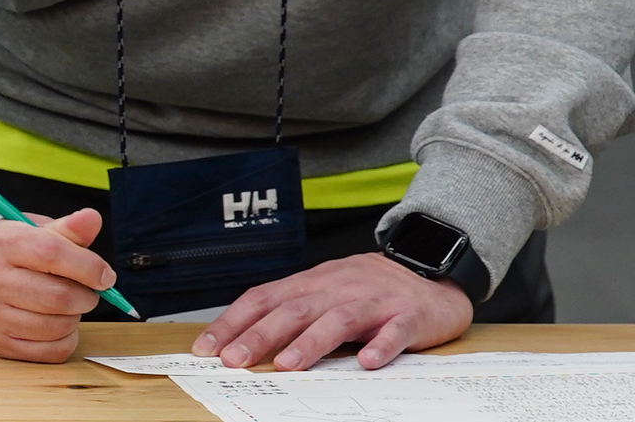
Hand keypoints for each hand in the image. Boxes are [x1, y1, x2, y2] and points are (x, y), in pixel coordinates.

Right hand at [0, 209, 114, 362]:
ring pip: (56, 326)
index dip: (88, 266)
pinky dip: (67, 339)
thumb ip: (67, 228)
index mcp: (2, 243)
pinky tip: (60, 323)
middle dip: (87, 296)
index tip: (106, 275)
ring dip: (76, 317)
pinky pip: (50, 351)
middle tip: (89, 291)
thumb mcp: (34, 229)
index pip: (51, 253)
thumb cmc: (11, 249)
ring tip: (69, 304)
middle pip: (57, 296)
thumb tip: (92, 219)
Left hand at [192, 252, 472, 370]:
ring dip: (311, 342)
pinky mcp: (408, 316)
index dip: (233, 321)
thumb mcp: (323, 291)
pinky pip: (395, 331)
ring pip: (339, 319)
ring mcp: (374, 301)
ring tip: (288, 364)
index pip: (264, 298)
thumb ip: (290, 311)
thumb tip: (240, 339)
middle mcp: (338, 288)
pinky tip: (367, 362)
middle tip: (234, 360)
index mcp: (312, 283)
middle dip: (261, 335)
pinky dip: (381, 345)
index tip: (206, 347)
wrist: (428, 271)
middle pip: (295, 308)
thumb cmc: (368, 289)